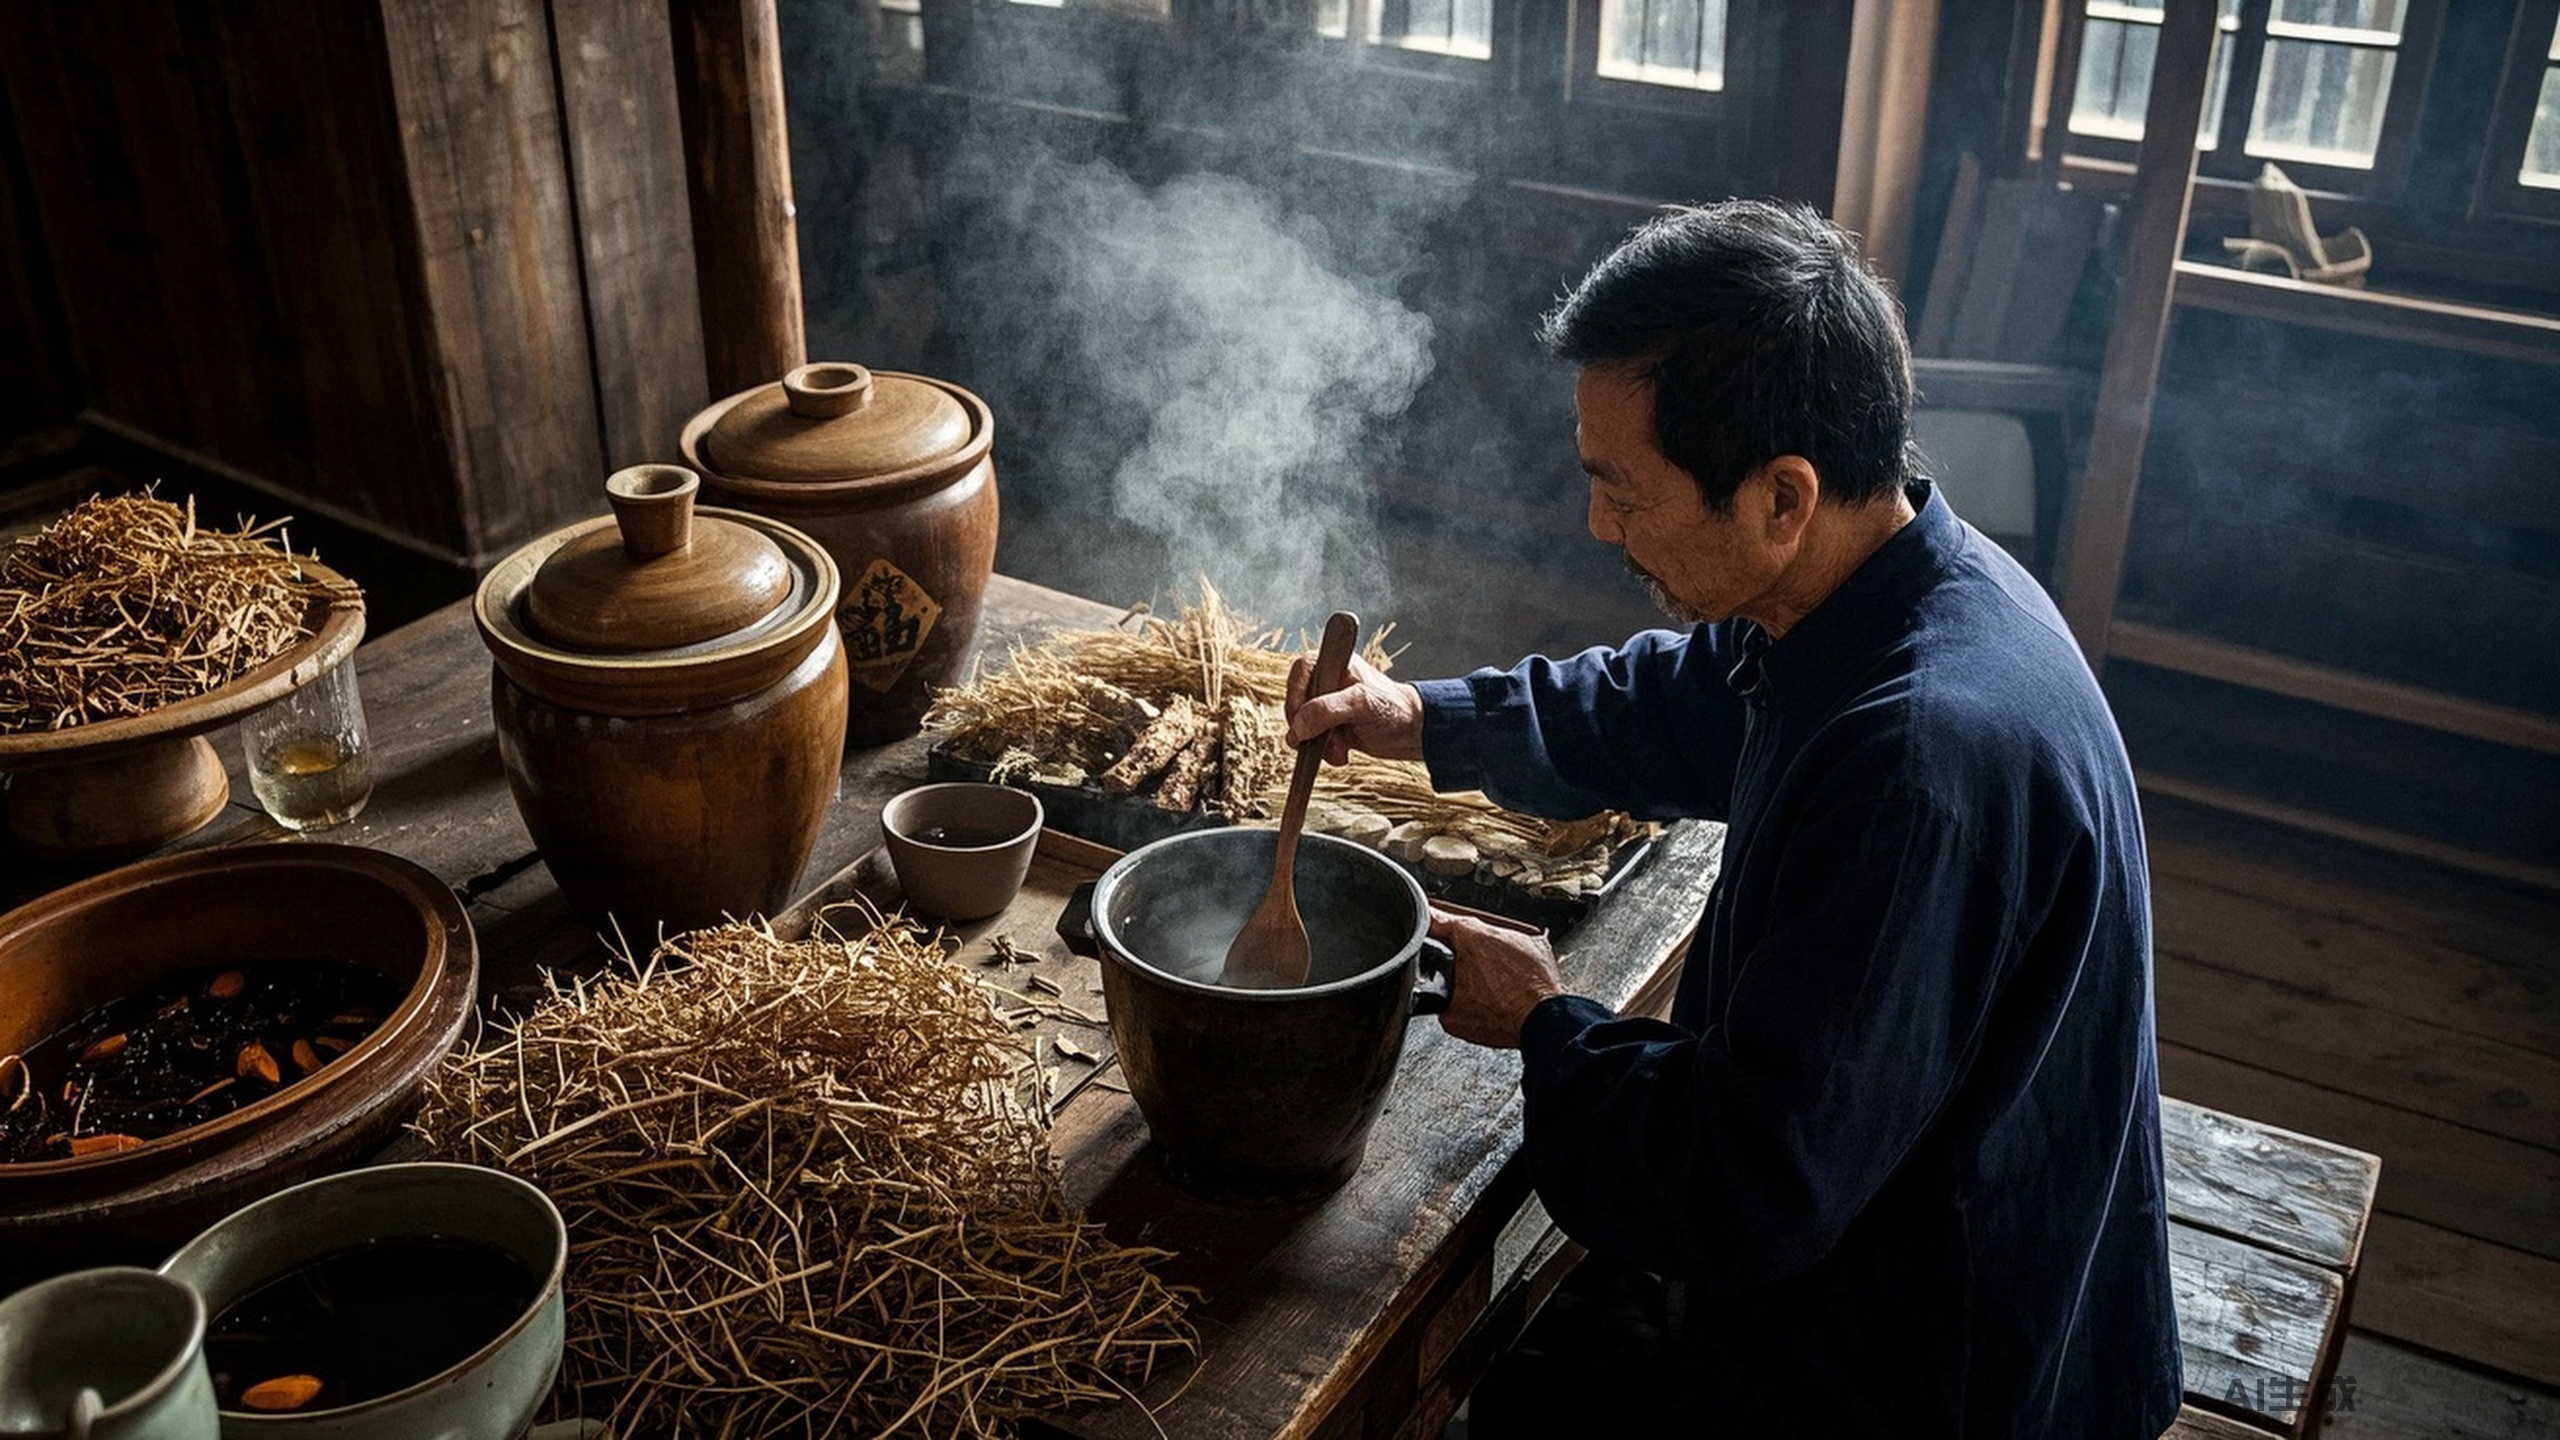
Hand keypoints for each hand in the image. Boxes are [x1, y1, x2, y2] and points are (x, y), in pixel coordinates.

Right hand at [1286, 651, 1424, 763]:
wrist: (1415, 733)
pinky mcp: (1332, 724)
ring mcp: (1330, 704)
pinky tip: (1341, 754)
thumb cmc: (1396, 710)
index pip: (1301, 671)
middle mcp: (1330, 681)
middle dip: (1306, 726)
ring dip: (1315, 742)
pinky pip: (1314, 738)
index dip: (1295, 695)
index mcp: (1336, 663)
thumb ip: (1327, 711)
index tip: (1298, 721)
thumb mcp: (1362, 705)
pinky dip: (1323, 750)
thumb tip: (1298, 726)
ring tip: (1338, 750)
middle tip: (1313, 741)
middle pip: (1297, 699)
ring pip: (1303, 723)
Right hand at [1428, 907, 1566, 1048]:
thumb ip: (1438, 998)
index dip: (1422, 924)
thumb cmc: (1504, 1016)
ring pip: (1492, 941)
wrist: (1544, 1024)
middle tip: (1456, 972)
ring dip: (1486, 957)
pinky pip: (1515, 952)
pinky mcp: (1537, 949)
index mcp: (1469, 938)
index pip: (1435, 920)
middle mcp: (1495, 930)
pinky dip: (1509, 965)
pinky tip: (1507, 986)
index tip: (1417, 924)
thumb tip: (1437, 999)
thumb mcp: (1452, 1016)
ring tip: (1486, 984)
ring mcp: (1519, 938)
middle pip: (1466, 931)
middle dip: (1458, 949)